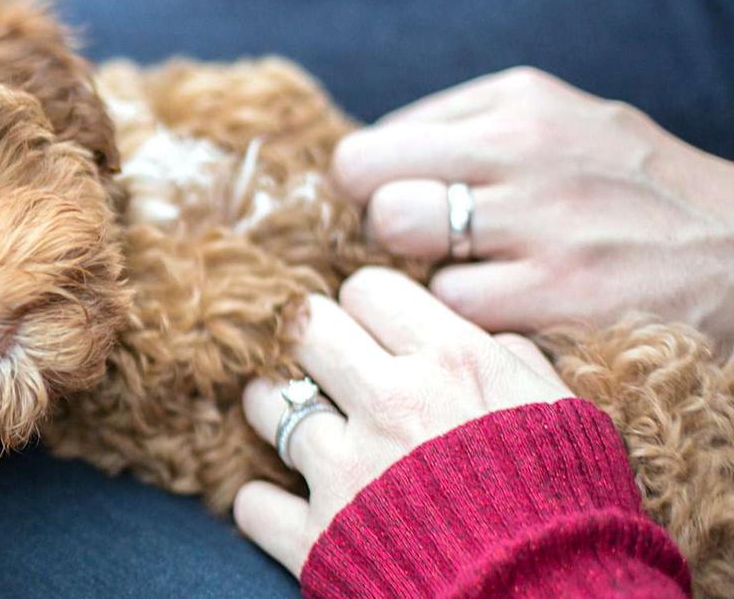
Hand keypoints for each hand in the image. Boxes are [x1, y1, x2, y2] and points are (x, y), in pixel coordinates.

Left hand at [234, 267, 570, 575]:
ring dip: (275, 409)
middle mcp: (388, 401)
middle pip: (305, 329)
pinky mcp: (317, 537)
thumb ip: (516, 363)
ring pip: (265, 403)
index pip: (368, 289)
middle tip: (323, 365)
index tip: (372, 330)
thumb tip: (484, 337)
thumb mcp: (569, 417)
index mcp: (451, 361)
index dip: (367, 308)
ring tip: (294, 421)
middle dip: (311, 341)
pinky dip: (266, 504)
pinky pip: (254, 503)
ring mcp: (345, 468)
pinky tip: (289, 503)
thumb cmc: (571, 510)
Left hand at [335, 67, 733, 344]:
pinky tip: (501, 316)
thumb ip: (465, 135)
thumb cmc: (628, 197)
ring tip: (458, 281)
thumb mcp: (559, 127)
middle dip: (373, 225)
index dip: (369, 190)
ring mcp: (542, 217)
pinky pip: (448, 304)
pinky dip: (462, 318)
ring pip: (397, 231)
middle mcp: (524, 146)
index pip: (374, 142)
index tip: (395, 214)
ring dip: (411, 270)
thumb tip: (367, 169)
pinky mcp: (561, 290)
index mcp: (517, 102)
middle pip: (368, 179)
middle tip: (412, 254)